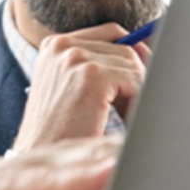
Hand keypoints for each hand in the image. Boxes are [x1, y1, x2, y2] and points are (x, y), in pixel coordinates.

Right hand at [13, 23, 148, 151]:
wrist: (42, 156)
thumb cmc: (61, 129)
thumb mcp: (74, 88)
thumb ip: (104, 65)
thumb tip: (146, 48)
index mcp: (54, 45)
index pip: (110, 33)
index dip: (128, 57)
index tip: (134, 80)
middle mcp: (61, 45)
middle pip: (126, 47)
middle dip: (134, 77)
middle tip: (125, 107)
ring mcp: (75, 57)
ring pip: (134, 63)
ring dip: (137, 89)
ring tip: (122, 114)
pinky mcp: (91, 74)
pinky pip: (136, 78)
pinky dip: (137, 99)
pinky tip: (121, 117)